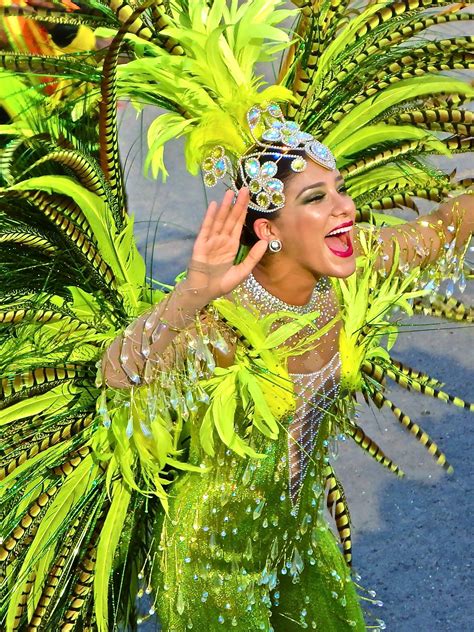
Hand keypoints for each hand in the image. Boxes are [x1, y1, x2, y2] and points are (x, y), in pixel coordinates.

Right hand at [182, 188, 267, 302]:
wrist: (204, 292)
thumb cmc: (221, 283)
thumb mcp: (242, 271)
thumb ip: (253, 257)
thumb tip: (266, 241)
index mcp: (231, 245)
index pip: (239, 224)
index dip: (244, 211)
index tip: (250, 197)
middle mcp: (222, 240)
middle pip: (231, 219)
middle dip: (237, 204)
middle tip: (244, 188)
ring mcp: (211, 241)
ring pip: (219, 220)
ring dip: (225, 206)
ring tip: (230, 192)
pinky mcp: (201, 244)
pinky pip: (206, 228)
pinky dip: (210, 217)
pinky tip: (214, 206)